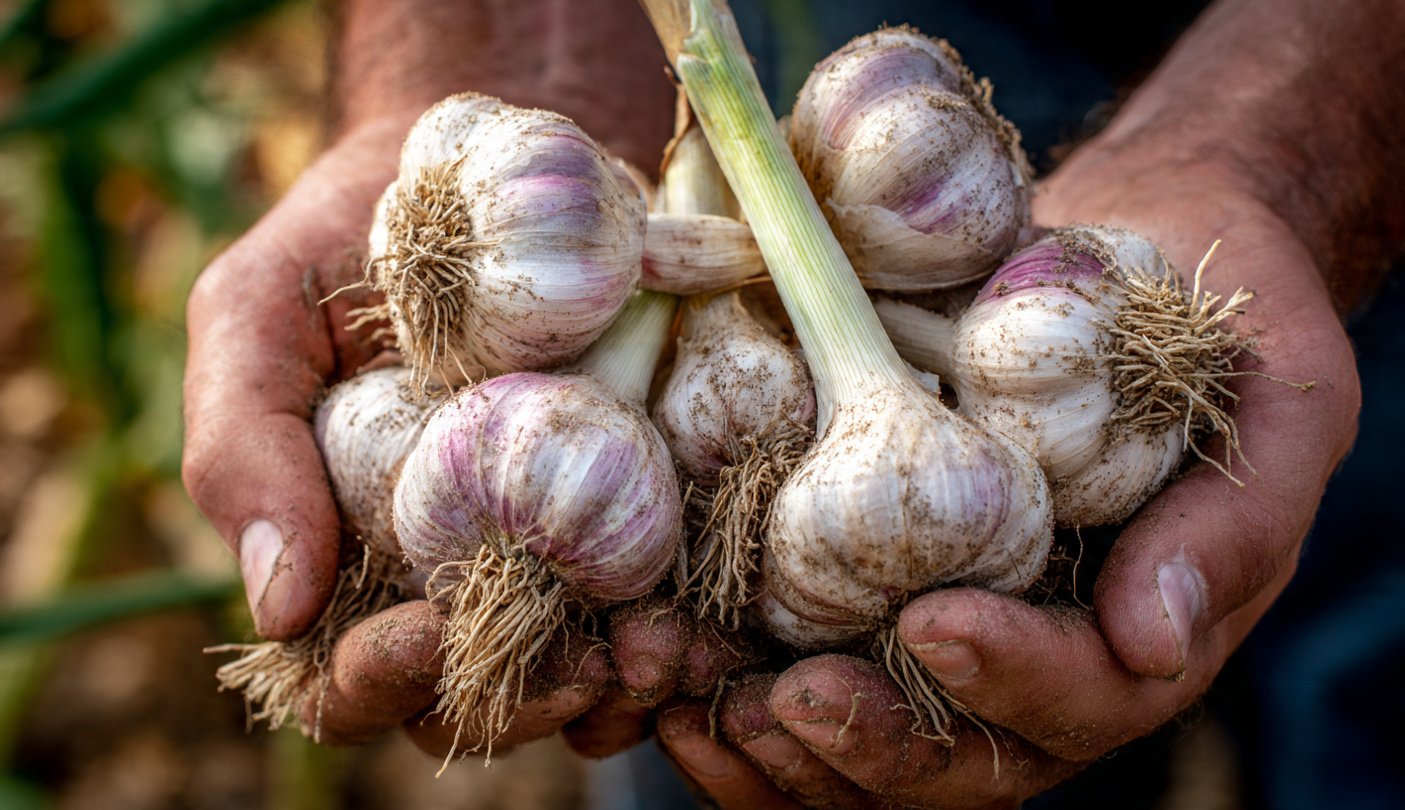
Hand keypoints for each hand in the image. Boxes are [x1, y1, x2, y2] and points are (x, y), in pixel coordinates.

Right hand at [182, 120, 625, 749]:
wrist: (494, 156)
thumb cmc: (350, 239)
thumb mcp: (261, 313)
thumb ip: (240, 444)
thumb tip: (278, 607)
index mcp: (345, 557)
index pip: (346, 678)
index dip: (374, 681)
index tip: (420, 635)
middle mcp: (449, 575)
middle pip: (473, 701)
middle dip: (517, 703)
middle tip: (572, 671)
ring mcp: (552, 553)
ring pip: (575, 679)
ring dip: (614, 687)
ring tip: (655, 656)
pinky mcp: (643, 518)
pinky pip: (661, 614)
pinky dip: (680, 640)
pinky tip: (702, 626)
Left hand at [659, 154, 1360, 806]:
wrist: (1154, 253)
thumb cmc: (1228, 325)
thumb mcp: (1281, 401)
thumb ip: (1231, 524)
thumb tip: (1155, 640)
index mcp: (1140, 632)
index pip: (1083, 696)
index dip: (1012, 677)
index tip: (933, 624)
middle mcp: (1038, 654)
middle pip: (960, 756)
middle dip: (869, 742)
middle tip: (783, 703)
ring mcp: (950, 626)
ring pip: (868, 741)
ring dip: (777, 742)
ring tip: (691, 699)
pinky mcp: (871, 583)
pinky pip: (803, 666)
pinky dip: (731, 684)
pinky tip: (662, 662)